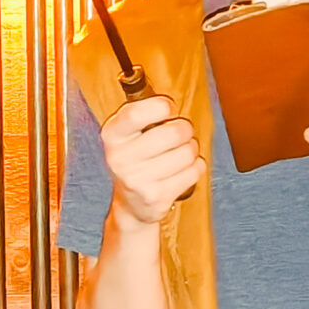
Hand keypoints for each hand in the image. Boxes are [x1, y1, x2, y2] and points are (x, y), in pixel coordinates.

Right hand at [101, 95, 201, 230]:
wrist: (131, 205)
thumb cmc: (135, 159)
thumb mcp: (128, 134)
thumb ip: (143, 114)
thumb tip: (169, 103)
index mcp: (112, 135)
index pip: (135, 114)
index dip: (161, 106)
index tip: (168, 108)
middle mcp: (120, 158)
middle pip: (174, 132)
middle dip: (185, 129)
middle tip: (180, 133)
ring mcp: (138, 180)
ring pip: (188, 152)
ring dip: (190, 149)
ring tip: (179, 153)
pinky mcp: (158, 197)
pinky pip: (195, 171)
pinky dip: (195, 167)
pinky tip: (182, 170)